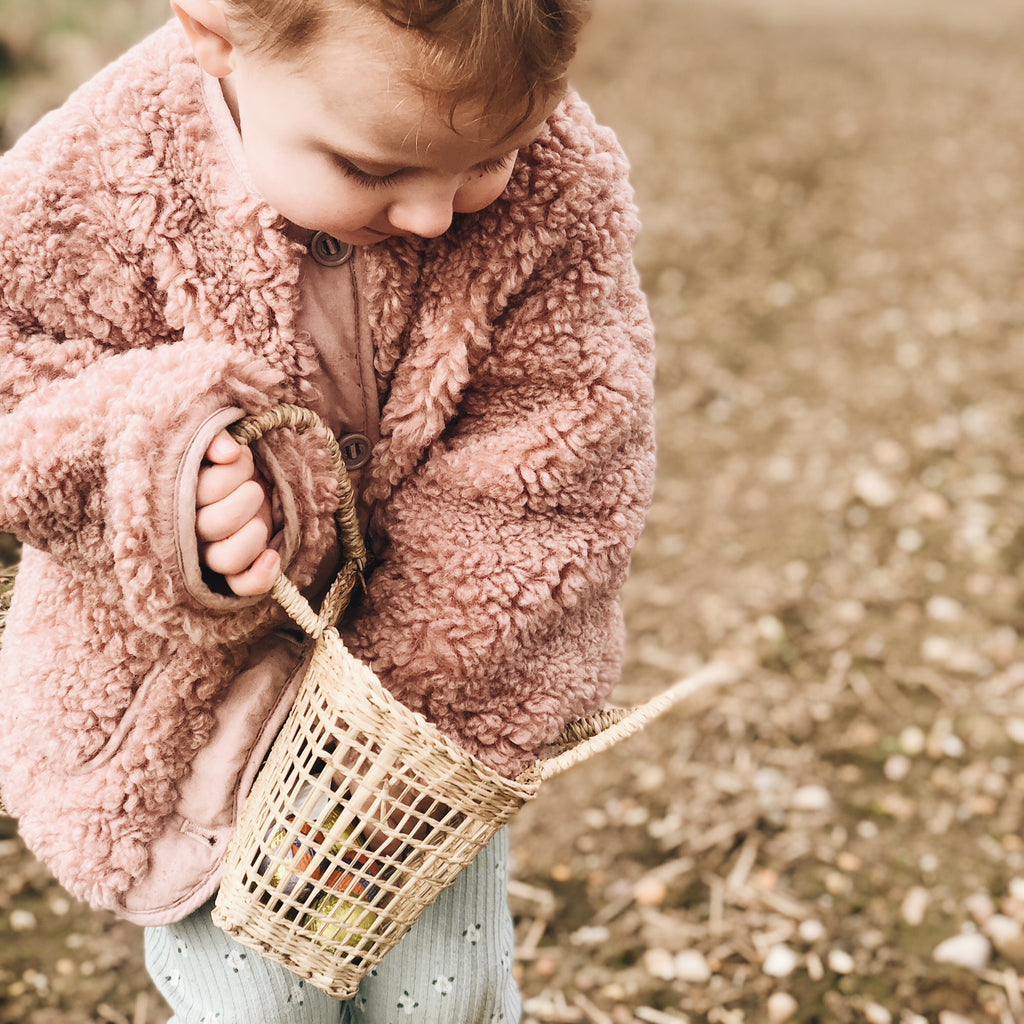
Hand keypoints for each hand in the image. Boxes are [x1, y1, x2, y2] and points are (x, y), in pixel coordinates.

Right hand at [195, 430, 279, 595]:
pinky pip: (243, 586)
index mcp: (181, 497)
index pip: (202, 491)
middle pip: (214, 525)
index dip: (231, 472)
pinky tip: (272, 557)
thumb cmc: (232, 466)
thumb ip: (216, 440)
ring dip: (253, 534)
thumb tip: (228, 452)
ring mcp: (212, 555)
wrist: (251, 486)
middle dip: (246, 498)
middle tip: (254, 487)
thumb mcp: (220, 447)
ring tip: (263, 517)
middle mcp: (192, 531)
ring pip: (227, 559)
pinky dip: (259, 577)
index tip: (241, 457)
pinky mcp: (234, 573)